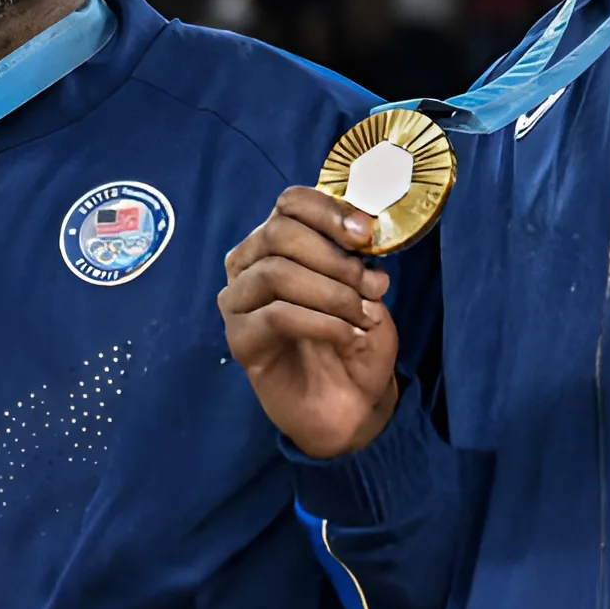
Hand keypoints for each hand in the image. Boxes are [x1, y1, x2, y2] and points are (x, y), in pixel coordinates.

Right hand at [220, 186, 400, 459]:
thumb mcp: (367, 288)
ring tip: (362, 316)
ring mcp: (238, 302)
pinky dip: (322, 322)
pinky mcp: (239, 339)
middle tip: (371, 286)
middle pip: (279, 233)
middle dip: (333, 258)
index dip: (328, 211)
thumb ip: (358, 255)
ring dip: (331, 293)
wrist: (352, 404)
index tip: (364, 235)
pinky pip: (277, 315)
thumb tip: (360, 230)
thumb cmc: (355, 338)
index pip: (290, 204)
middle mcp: (249, 264)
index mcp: (277, 243)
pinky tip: (348, 337)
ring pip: (276, 272)